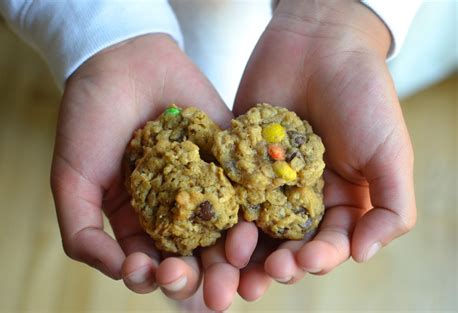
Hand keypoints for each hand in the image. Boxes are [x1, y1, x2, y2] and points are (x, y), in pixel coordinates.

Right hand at [50, 34, 240, 307]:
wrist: (124, 63)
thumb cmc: (90, 120)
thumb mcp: (72, 181)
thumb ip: (83, 233)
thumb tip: (119, 272)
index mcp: (141, 222)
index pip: (154, 264)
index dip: (158, 278)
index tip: (156, 275)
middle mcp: (177, 211)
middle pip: (197, 257)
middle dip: (205, 279)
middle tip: (216, 296)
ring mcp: (207, 187)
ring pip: (226, 233)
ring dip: (235, 258)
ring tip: (241, 269)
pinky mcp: (231, 162)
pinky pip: (246, 192)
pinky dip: (252, 214)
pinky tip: (255, 230)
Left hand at [230, 0, 416, 297]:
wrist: (319, 43)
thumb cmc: (362, 96)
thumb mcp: (390, 153)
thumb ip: (392, 206)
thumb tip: (364, 254)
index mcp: (340, 202)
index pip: (328, 242)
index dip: (318, 257)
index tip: (303, 262)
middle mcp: (302, 198)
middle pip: (287, 243)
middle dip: (275, 264)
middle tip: (259, 278)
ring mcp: (267, 181)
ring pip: (253, 227)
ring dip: (243, 252)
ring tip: (231, 268)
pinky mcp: (239, 162)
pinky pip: (228, 192)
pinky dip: (222, 213)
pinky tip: (213, 228)